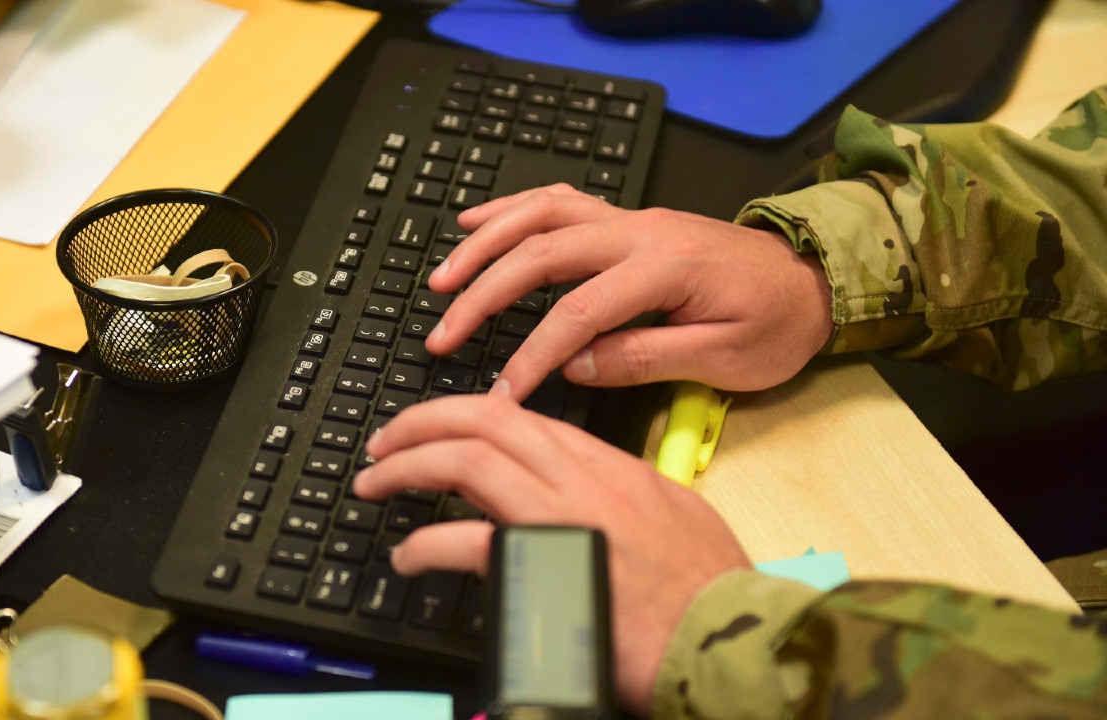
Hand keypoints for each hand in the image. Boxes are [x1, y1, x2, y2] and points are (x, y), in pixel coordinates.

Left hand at [352, 394, 750, 715]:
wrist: (734, 635)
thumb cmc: (710, 587)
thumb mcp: (673, 514)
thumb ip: (621, 493)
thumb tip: (584, 490)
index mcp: (609, 466)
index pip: (521, 418)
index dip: (466, 414)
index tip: (437, 426)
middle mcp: (581, 480)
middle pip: (484, 423)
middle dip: (422, 423)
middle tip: (384, 442)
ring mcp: (561, 520)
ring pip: (465, 463)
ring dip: (407, 466)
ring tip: (375, 481)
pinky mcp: (545, 569)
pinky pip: (466, 543)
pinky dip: (424, 545)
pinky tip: (407, 557)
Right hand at [425, 184, 832, 400]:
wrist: (813, 280)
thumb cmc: (779, 323)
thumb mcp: (726, 359)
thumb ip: (646, 359)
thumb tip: (576, 365)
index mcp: (667, 268)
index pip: (579, 313)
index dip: (533, 356)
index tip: (502, 393)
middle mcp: (642, 232)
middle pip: (542, 252)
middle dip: (484, 293)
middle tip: (444, 332)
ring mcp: (633, 220)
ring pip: (542, 213)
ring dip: (486, 242)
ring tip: (443, 277)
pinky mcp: (630, 222)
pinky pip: (560, 202)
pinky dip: (512, 210)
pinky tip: (477, 222)